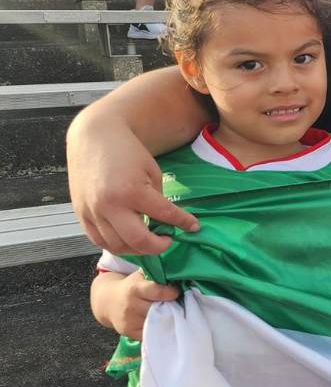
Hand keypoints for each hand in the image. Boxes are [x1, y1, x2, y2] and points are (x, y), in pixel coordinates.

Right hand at [67, 121, 199, 254]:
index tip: (193, 227)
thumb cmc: (127, 151)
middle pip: (139, 242)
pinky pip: (99, 241)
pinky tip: (128, 240)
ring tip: (149, 241)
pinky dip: (116, 245)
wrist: (94, 137)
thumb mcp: (152, 171)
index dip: (183, 223)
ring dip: (137, 249)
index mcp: (133, 191)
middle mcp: (111, 205)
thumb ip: (158, 199)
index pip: (164, 215)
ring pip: (118, 246)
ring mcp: (93, 212)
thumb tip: (165, 222)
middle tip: (168, 240)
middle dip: (159, 246)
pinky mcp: (81, 214)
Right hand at [103, 270, 179, 338]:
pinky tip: (162, 322)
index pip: (156, 292)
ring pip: (156, 322)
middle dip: (169, 307)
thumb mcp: (140, 277)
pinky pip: (150, 333)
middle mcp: (130, 306)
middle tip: (176, 304)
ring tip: (170, 313)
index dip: (169, 293)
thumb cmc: (130, 287)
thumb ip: (156, 277)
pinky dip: (158, 328)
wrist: (108, 302)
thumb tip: (177, 277)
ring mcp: (129, 321)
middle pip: (157, 309)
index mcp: (134, 289)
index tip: (176, 293)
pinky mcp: (129, 332)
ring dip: (166, 319)